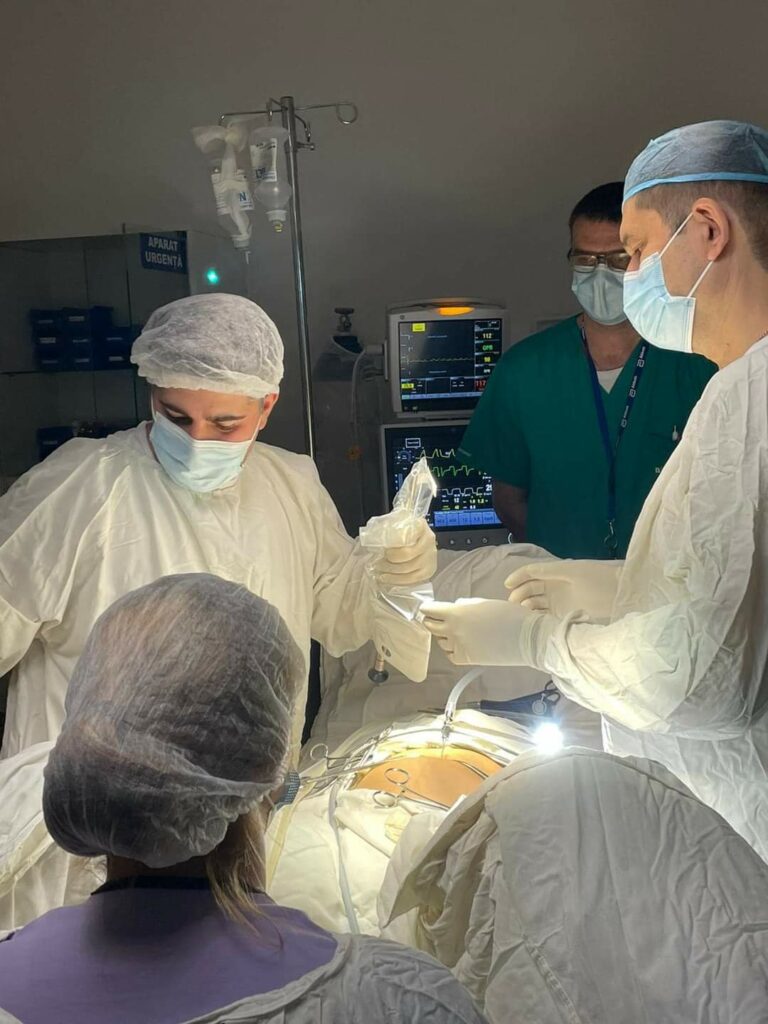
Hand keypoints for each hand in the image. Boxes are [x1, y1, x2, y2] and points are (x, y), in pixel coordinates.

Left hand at [376, 519, 437, 586]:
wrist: (419, 541)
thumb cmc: (404, 532)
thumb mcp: (398, 523)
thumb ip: (389, 527)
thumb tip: (374, 538)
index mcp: (421, 527)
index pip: (407, 535)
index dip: (393, 544)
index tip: (384, 548)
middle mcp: (428, 542)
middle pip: (406, 554)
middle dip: (389, 561)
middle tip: (378, 562)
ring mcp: (430, 558)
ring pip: (408, 570)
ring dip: (391, 573)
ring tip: (380, 573)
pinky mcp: (428, 571)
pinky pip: (412, 580)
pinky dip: (398, 581)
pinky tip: (388, 580)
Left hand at [421, 597, 545, 666]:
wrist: (525, 638)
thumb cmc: (509, 616)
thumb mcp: (484, 603)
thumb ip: (465, 605)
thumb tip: (455, 607)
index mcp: (456, 612)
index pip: (429, 610)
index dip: (426, 608)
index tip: (426, 608)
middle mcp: (453, 630)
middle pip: (430, 626)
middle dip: (430, 621)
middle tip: (434, 619)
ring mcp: (458, 646)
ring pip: (440, 641)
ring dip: (442, 635)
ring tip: (452, 631)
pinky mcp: (466, 660)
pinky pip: (450, 655)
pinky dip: (451, 649)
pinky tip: (458, 644)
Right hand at [505, 560, 622, 621]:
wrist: (620, 592)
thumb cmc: (597, 577)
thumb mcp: (571, 571)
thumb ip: (549, 571)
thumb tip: (527, 573)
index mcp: (555, 571)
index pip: (531, 572)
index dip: (518, 577)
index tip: (507, 585)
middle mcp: (554, 586)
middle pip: (530, 589)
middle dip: (519, 594)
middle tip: (513, 605)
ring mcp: (559, 601)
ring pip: (535, 603)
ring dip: (526, 607)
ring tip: (520, 614)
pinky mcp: (565, 614)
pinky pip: (545, 615)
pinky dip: (536, 617)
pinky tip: (531, 621)